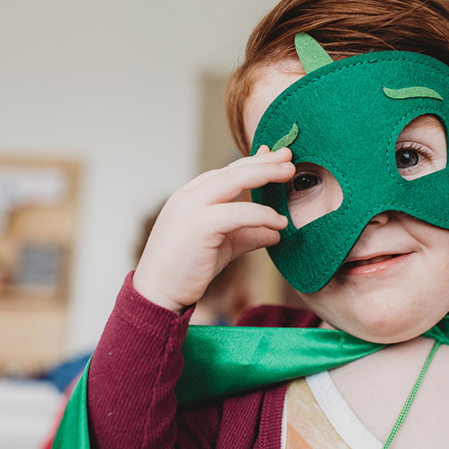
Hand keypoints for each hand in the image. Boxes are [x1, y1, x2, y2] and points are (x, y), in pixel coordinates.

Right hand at [133, 146, 294, 312]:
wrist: (158, 293)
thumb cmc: (186, 268)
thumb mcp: (224, 245)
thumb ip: (248, 233)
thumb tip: (275, 232)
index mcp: (192, 195)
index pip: (228, 171)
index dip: (255, 162)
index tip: (277, 157)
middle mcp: (190, 195)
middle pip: (234, 169)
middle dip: (265, 160)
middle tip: (289, 155)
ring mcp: (192, 207)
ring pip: (235, 180)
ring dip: (265, 174)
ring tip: (290, 173)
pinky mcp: (199, 225)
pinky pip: (238, 213)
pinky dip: (262, 214)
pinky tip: (279, 223)